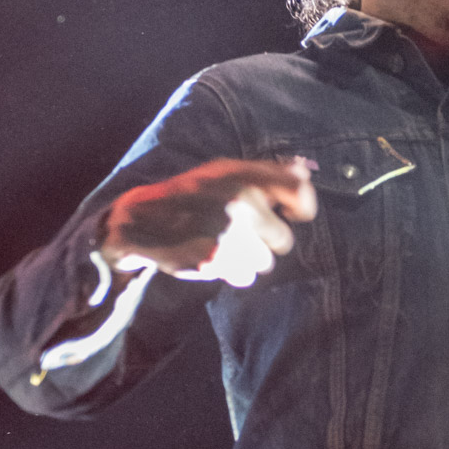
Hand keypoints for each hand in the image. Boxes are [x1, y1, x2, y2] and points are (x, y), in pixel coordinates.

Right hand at [101, 157, 316, 287]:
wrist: (142, 220)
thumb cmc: (192, 194)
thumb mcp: (223, 171)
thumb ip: (266, 172)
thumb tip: (306, 171)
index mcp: (244, 177)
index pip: (299, 191)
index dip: (302, 207)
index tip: (290, 214)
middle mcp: (240, 202)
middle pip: (284, 240)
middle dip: (266, 240)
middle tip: (240, 232)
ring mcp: (228, 233)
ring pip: (265, 262)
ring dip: (249, 259)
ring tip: (223, 244)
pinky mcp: (215, 260)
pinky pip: (245, 276)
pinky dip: (233, 272)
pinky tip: (214, 256)